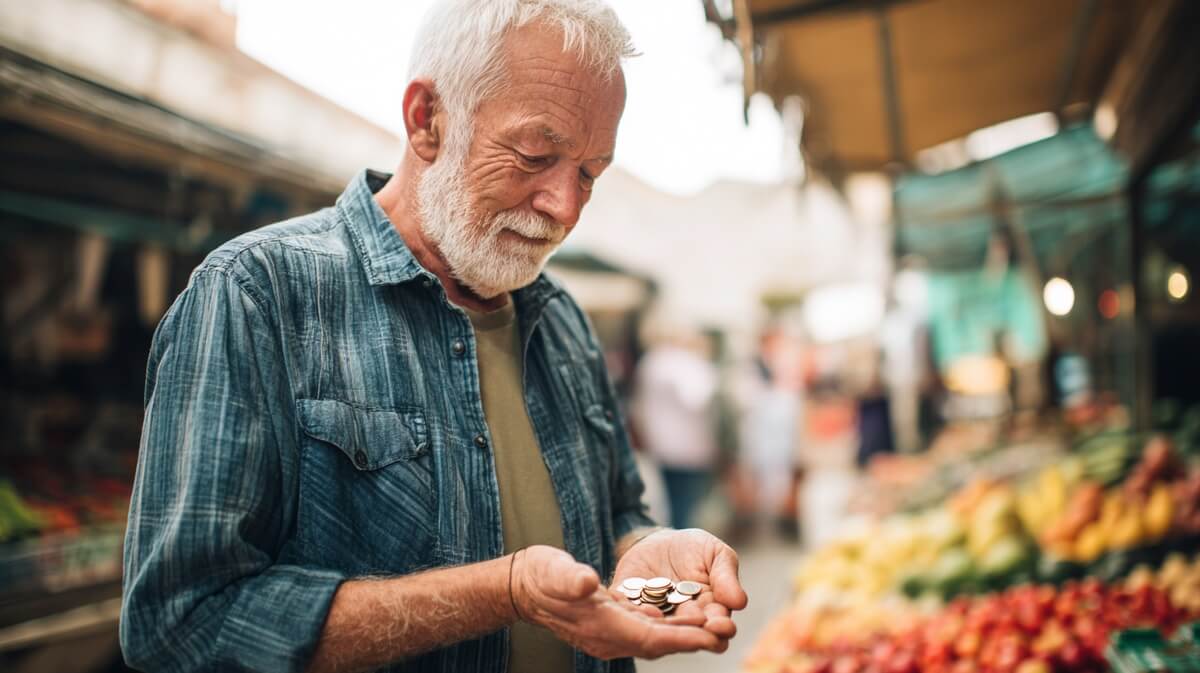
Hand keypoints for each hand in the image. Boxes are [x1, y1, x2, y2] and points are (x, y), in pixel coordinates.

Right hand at [511, 545, 726, 659]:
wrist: (523, 585)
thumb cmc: (539, 575)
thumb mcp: (554, 571)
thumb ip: (571, 579)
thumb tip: (587, 583)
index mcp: (600, 626)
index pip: (649, 639)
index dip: (680, 639)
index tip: (709, 637)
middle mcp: (607, 637)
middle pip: (658, 642)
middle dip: (691, 639)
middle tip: (724, 632)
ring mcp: (608, 633)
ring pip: (654, 637)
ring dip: (682, 633)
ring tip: (713, 624)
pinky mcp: (609, 623)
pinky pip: (644, 628)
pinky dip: (667, 624)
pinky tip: (685, 614)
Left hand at [610, 528, 746, 646]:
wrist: (655, 541)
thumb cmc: (693, 549)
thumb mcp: (714, 553)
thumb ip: (725, 576)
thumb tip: (739, 602)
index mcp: (710, 611)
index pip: (719, 626)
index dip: (720, 628)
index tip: (719, 625)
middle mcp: (684, 621)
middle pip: (691, 635)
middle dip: (693, 633)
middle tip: (694, 627)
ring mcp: (658, 617)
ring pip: (662, 630)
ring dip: (664, 628)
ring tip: (665, 620)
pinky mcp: (632, 609)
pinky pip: (633, 615)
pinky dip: (637, 613)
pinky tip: (642, 609)